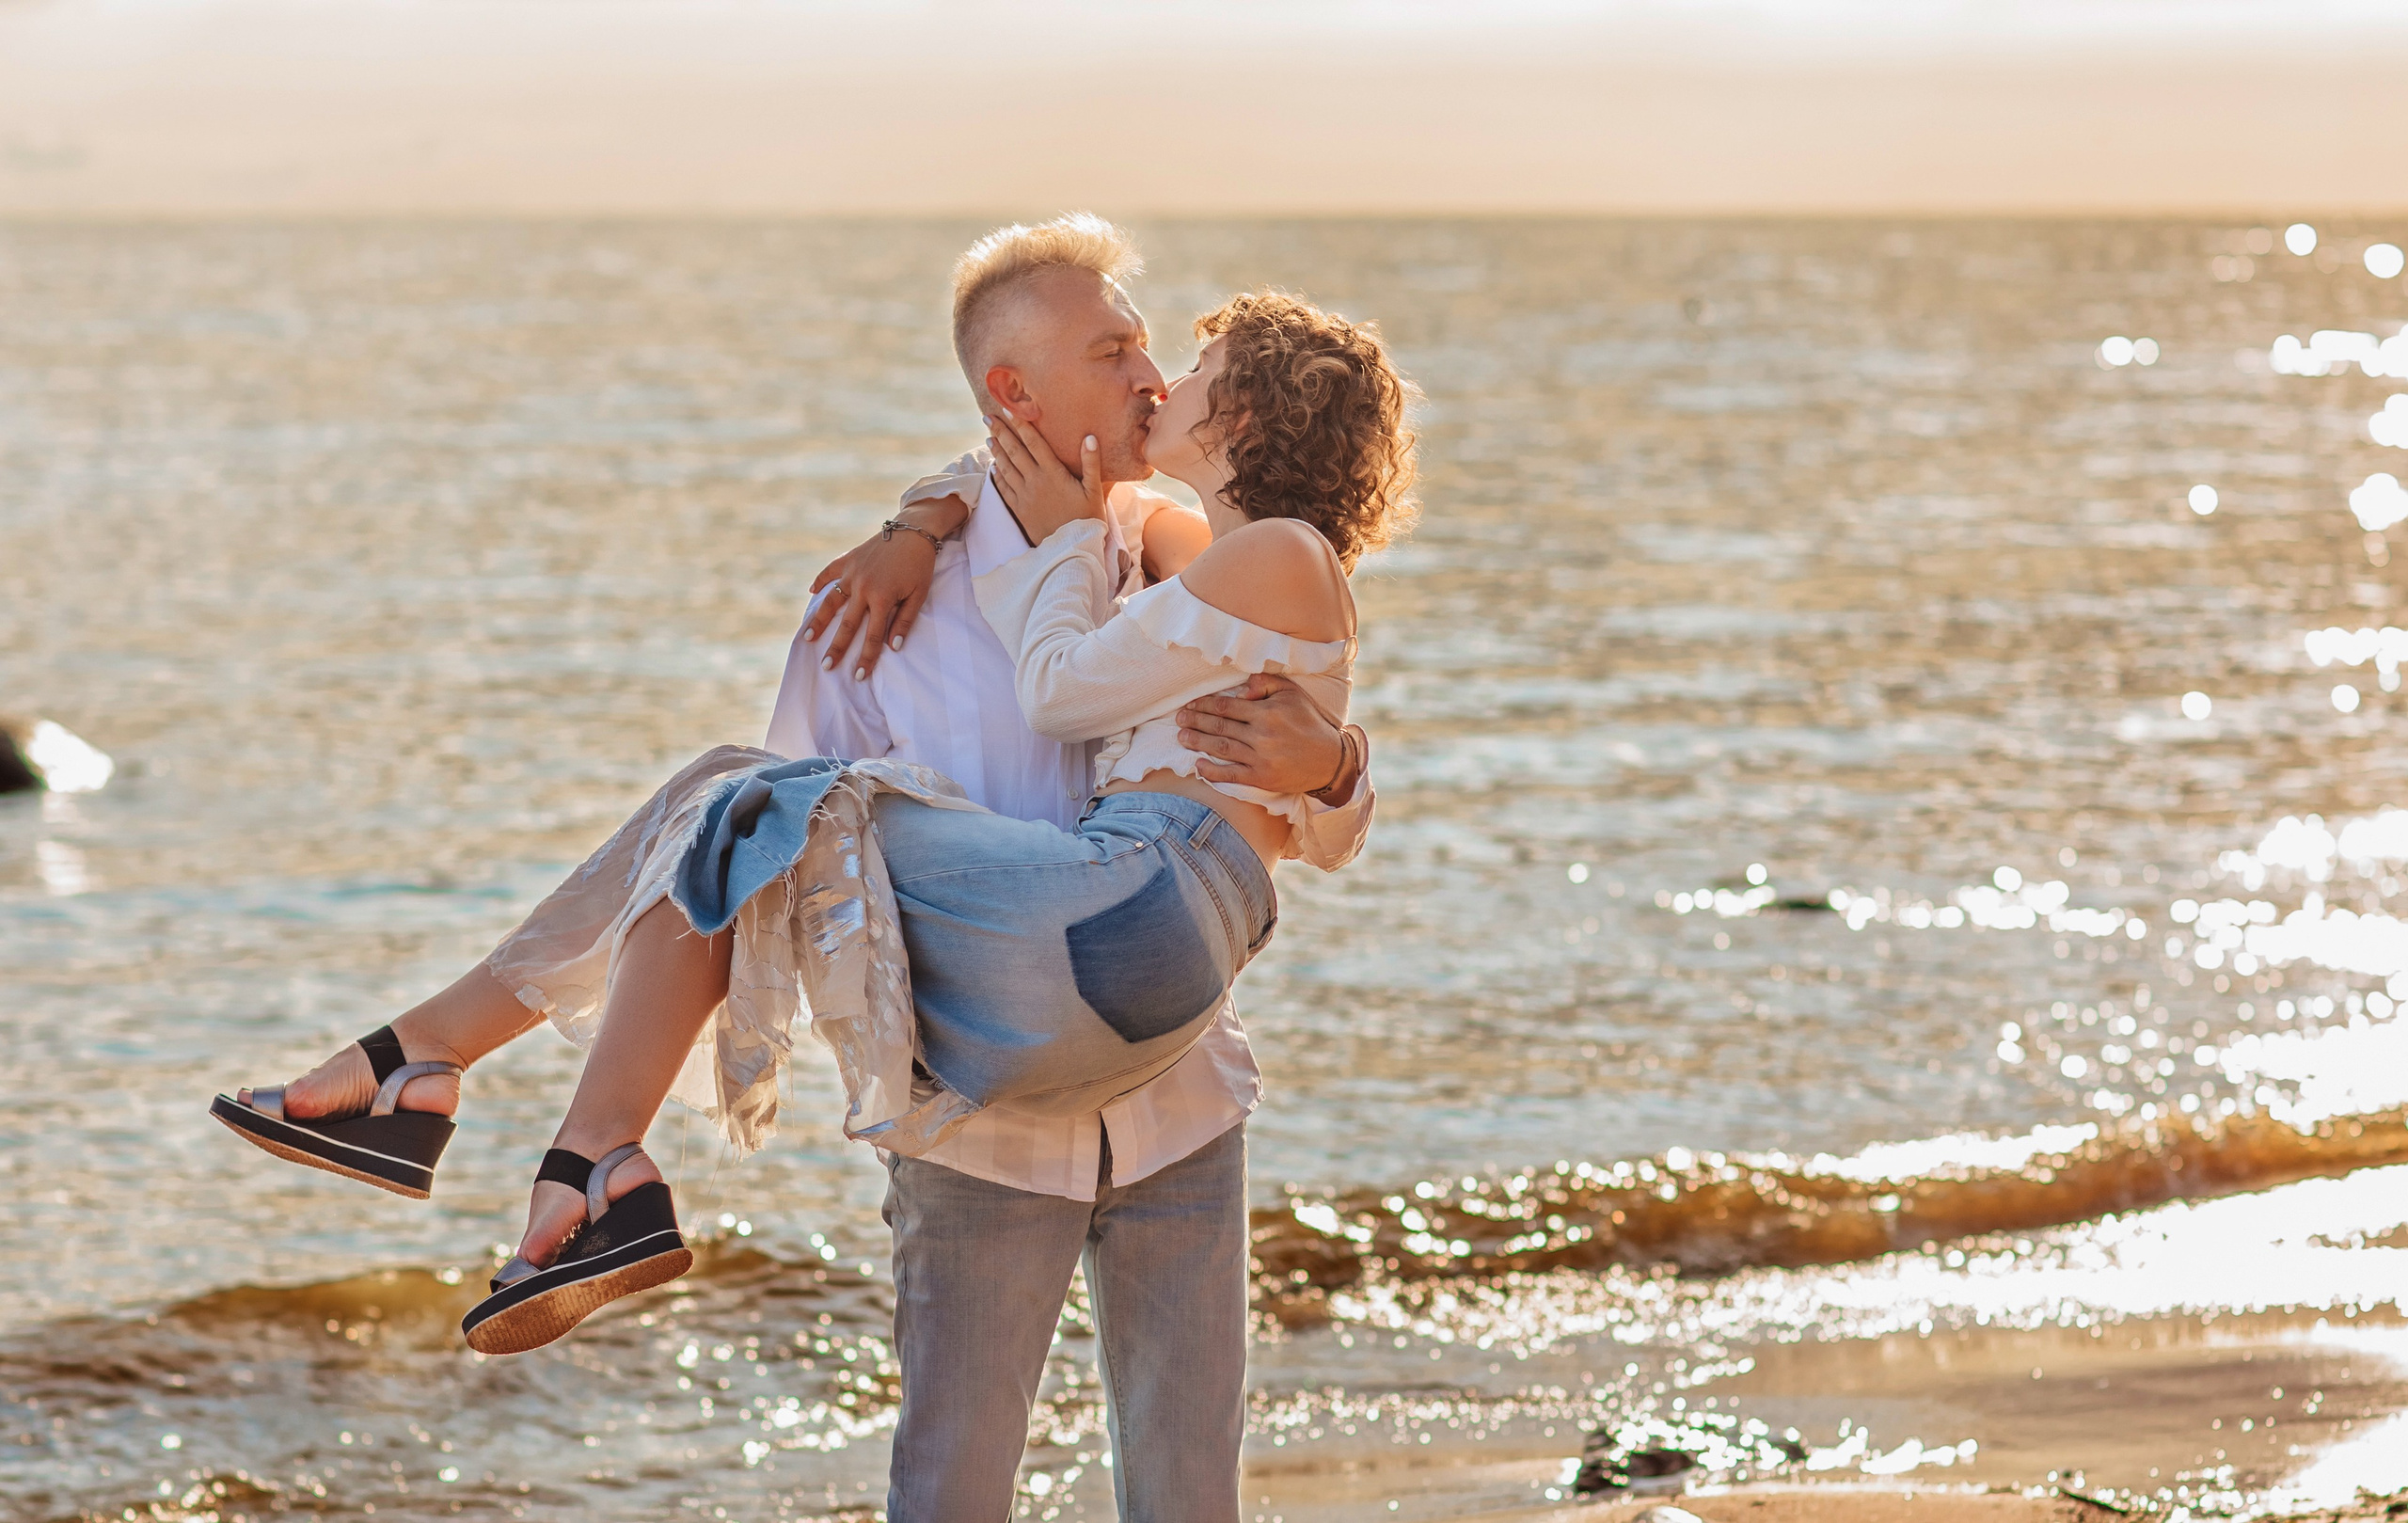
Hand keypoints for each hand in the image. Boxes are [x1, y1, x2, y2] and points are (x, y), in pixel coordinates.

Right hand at [802, 497, 964, 679]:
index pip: (872, 636)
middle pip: (847, 625)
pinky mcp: (849, 559)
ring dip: (818, 621)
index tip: (859, 676)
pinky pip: (829, 572)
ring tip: (807, 638)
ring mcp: (852, 573)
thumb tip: (893, 647)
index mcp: (882, 598)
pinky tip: (811, 593)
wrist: (914, 530)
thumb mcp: (919, 594)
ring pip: (831, 601)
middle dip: (837, 648)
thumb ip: (905, 621)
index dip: (866, 658)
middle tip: (826, 666)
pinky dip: (819, 582)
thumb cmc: (920, 565)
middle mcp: (862, 587)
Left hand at [987, 408, 1104, 542]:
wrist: (1072, 549)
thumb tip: (1089, 437)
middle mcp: (1035, 481)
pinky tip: (993, 468)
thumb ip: (1091, 463)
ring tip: (988, 437)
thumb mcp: (1094, 490)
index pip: (1034, 443)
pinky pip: (1005, 489)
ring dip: (996, 451)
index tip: (1009, 409)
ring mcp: (1025, 496)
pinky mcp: (1020, 510)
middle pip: (1014, 451)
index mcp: (1053, 473)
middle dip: (1001, 432)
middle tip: (988, 417)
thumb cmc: (1088, 518)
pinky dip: (998, 476)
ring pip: (1006, 468)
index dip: (1021, 424)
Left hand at [1176, 674, 1357, 799]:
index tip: (1190, 705)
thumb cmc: (1309, 722)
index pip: (1227, 706)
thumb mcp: (1292, 693)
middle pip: (1219, 726)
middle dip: (1195, 721)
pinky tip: (1198, 765)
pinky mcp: (1261, 778)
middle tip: (1178, 719)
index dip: (1205, 705)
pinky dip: (1212, 771)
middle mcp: (1262, 735)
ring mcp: (1260, 759)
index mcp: (1267, 712)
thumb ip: (1265, 684)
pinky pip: (1231, 775)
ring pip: (1221, 748)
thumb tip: (1240, 690)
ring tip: (1181, 737)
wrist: (1330, 760)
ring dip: (1198, 742)